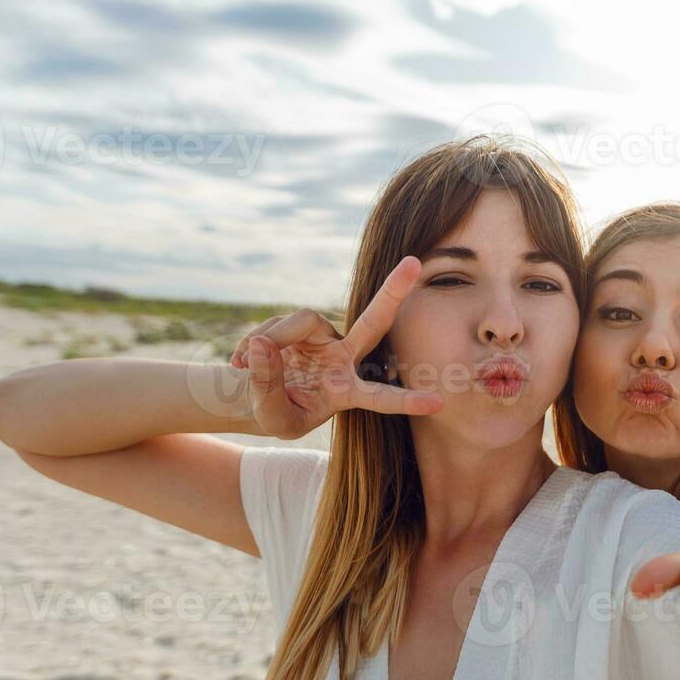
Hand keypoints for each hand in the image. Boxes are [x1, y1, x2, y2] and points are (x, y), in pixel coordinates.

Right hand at [231, 256, 442, 438]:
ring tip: (243, 363)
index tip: (438, 403)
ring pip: (303, 321)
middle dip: (392, 292)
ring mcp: (324, 338)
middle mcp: (344, 359)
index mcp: (348, 392)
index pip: (380, 396)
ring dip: (274, 338)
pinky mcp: (302, 326)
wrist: (256, 396)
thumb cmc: (275, 414)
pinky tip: (241, 361)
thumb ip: (267, 387)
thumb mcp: (272, 417)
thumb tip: (264, 345)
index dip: (406, 400)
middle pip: (373, 322)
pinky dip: (256, 343)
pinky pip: (278, 325)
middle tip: (414, 262)